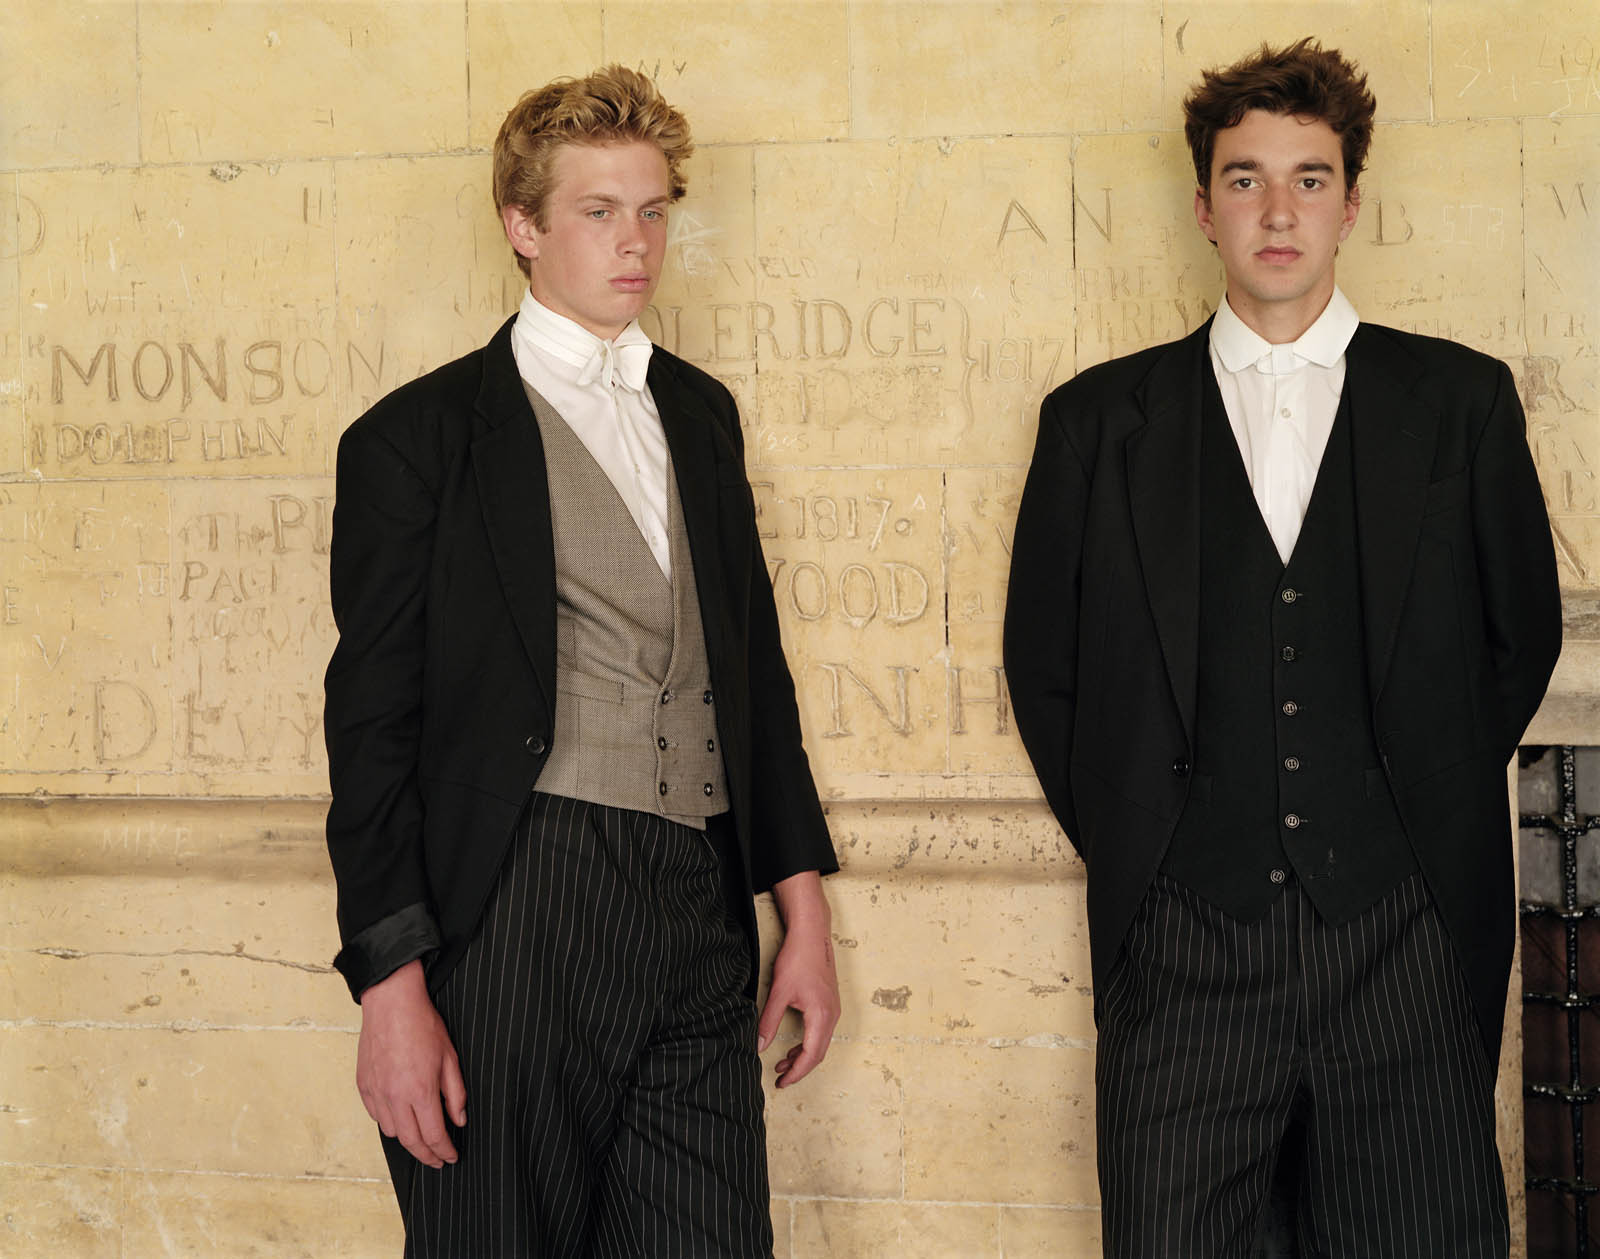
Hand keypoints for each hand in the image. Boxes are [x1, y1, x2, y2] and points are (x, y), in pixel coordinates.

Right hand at [356, 959, 466, 1167]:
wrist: (391, 1003)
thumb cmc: (423, 1025)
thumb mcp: (450, 1057)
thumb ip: (456, 1093)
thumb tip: (459, 1120)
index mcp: (420, 1091)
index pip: (434, 1135)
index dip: (444, 1151)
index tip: (452, 1157)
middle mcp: (395, 1097)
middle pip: (411, 1142)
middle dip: (427, 1156)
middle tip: (438, 1160)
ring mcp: (376, 1092)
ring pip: (392, 1132)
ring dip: (408, 1139)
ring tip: (421, 1136)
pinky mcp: (364, 1086)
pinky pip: (377, 1116)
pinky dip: (390, 1122)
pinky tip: (401, 1116)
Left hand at [758, 872, 839, 1087]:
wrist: (811, 933)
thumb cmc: (798, 959)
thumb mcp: (779, 992)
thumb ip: (769, 1022)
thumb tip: (759, 1046)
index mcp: (822, 1016)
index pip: (811, 1055)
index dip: (796, 1073)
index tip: (781, 1083)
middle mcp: (832, 1015)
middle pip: (818, 1053)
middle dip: (799, 1069)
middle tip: (779, 1078)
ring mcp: (833, 1009)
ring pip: (820, 1043)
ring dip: (803, 1055)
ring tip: (782, 1063)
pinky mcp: (830, 1003)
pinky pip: (821, 1031)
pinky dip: (808, 1042)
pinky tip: (793, 1043)